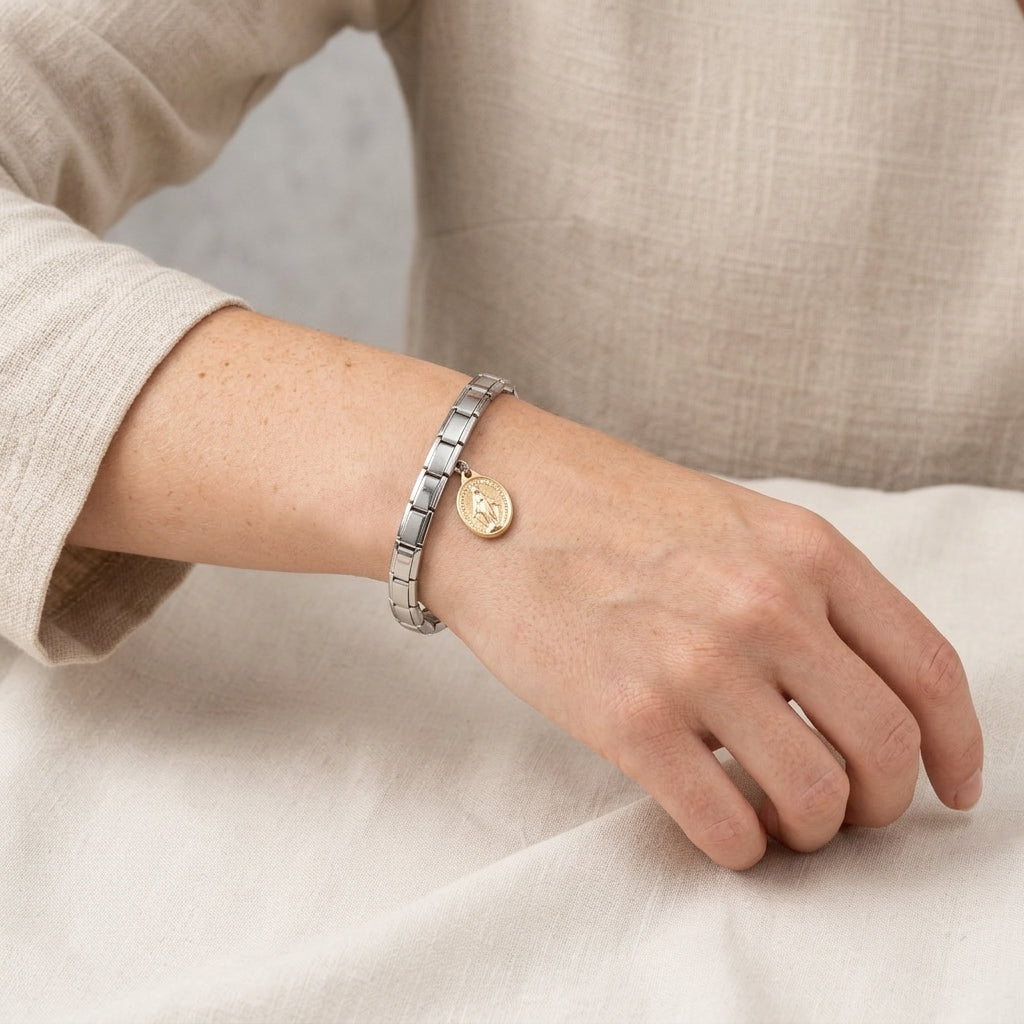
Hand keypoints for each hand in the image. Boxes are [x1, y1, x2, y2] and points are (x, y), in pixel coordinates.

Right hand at [425, 400, 983, 869]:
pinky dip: (739, 846)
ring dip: (807, 830)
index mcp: (804, 550)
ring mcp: (697, 663)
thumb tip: (853, 691)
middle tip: (845, 810)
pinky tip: (717, 821)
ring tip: (771, 815)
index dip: (956, 747)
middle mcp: (766, 605)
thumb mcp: (733, 520)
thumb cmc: (604, 508)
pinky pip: (726, 826)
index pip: (928, 669)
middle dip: (880, 803)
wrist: (488, 499)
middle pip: (886, 749)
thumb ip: (804, 591)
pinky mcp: (628, 719)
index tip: (948, 788)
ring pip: (817, 800)